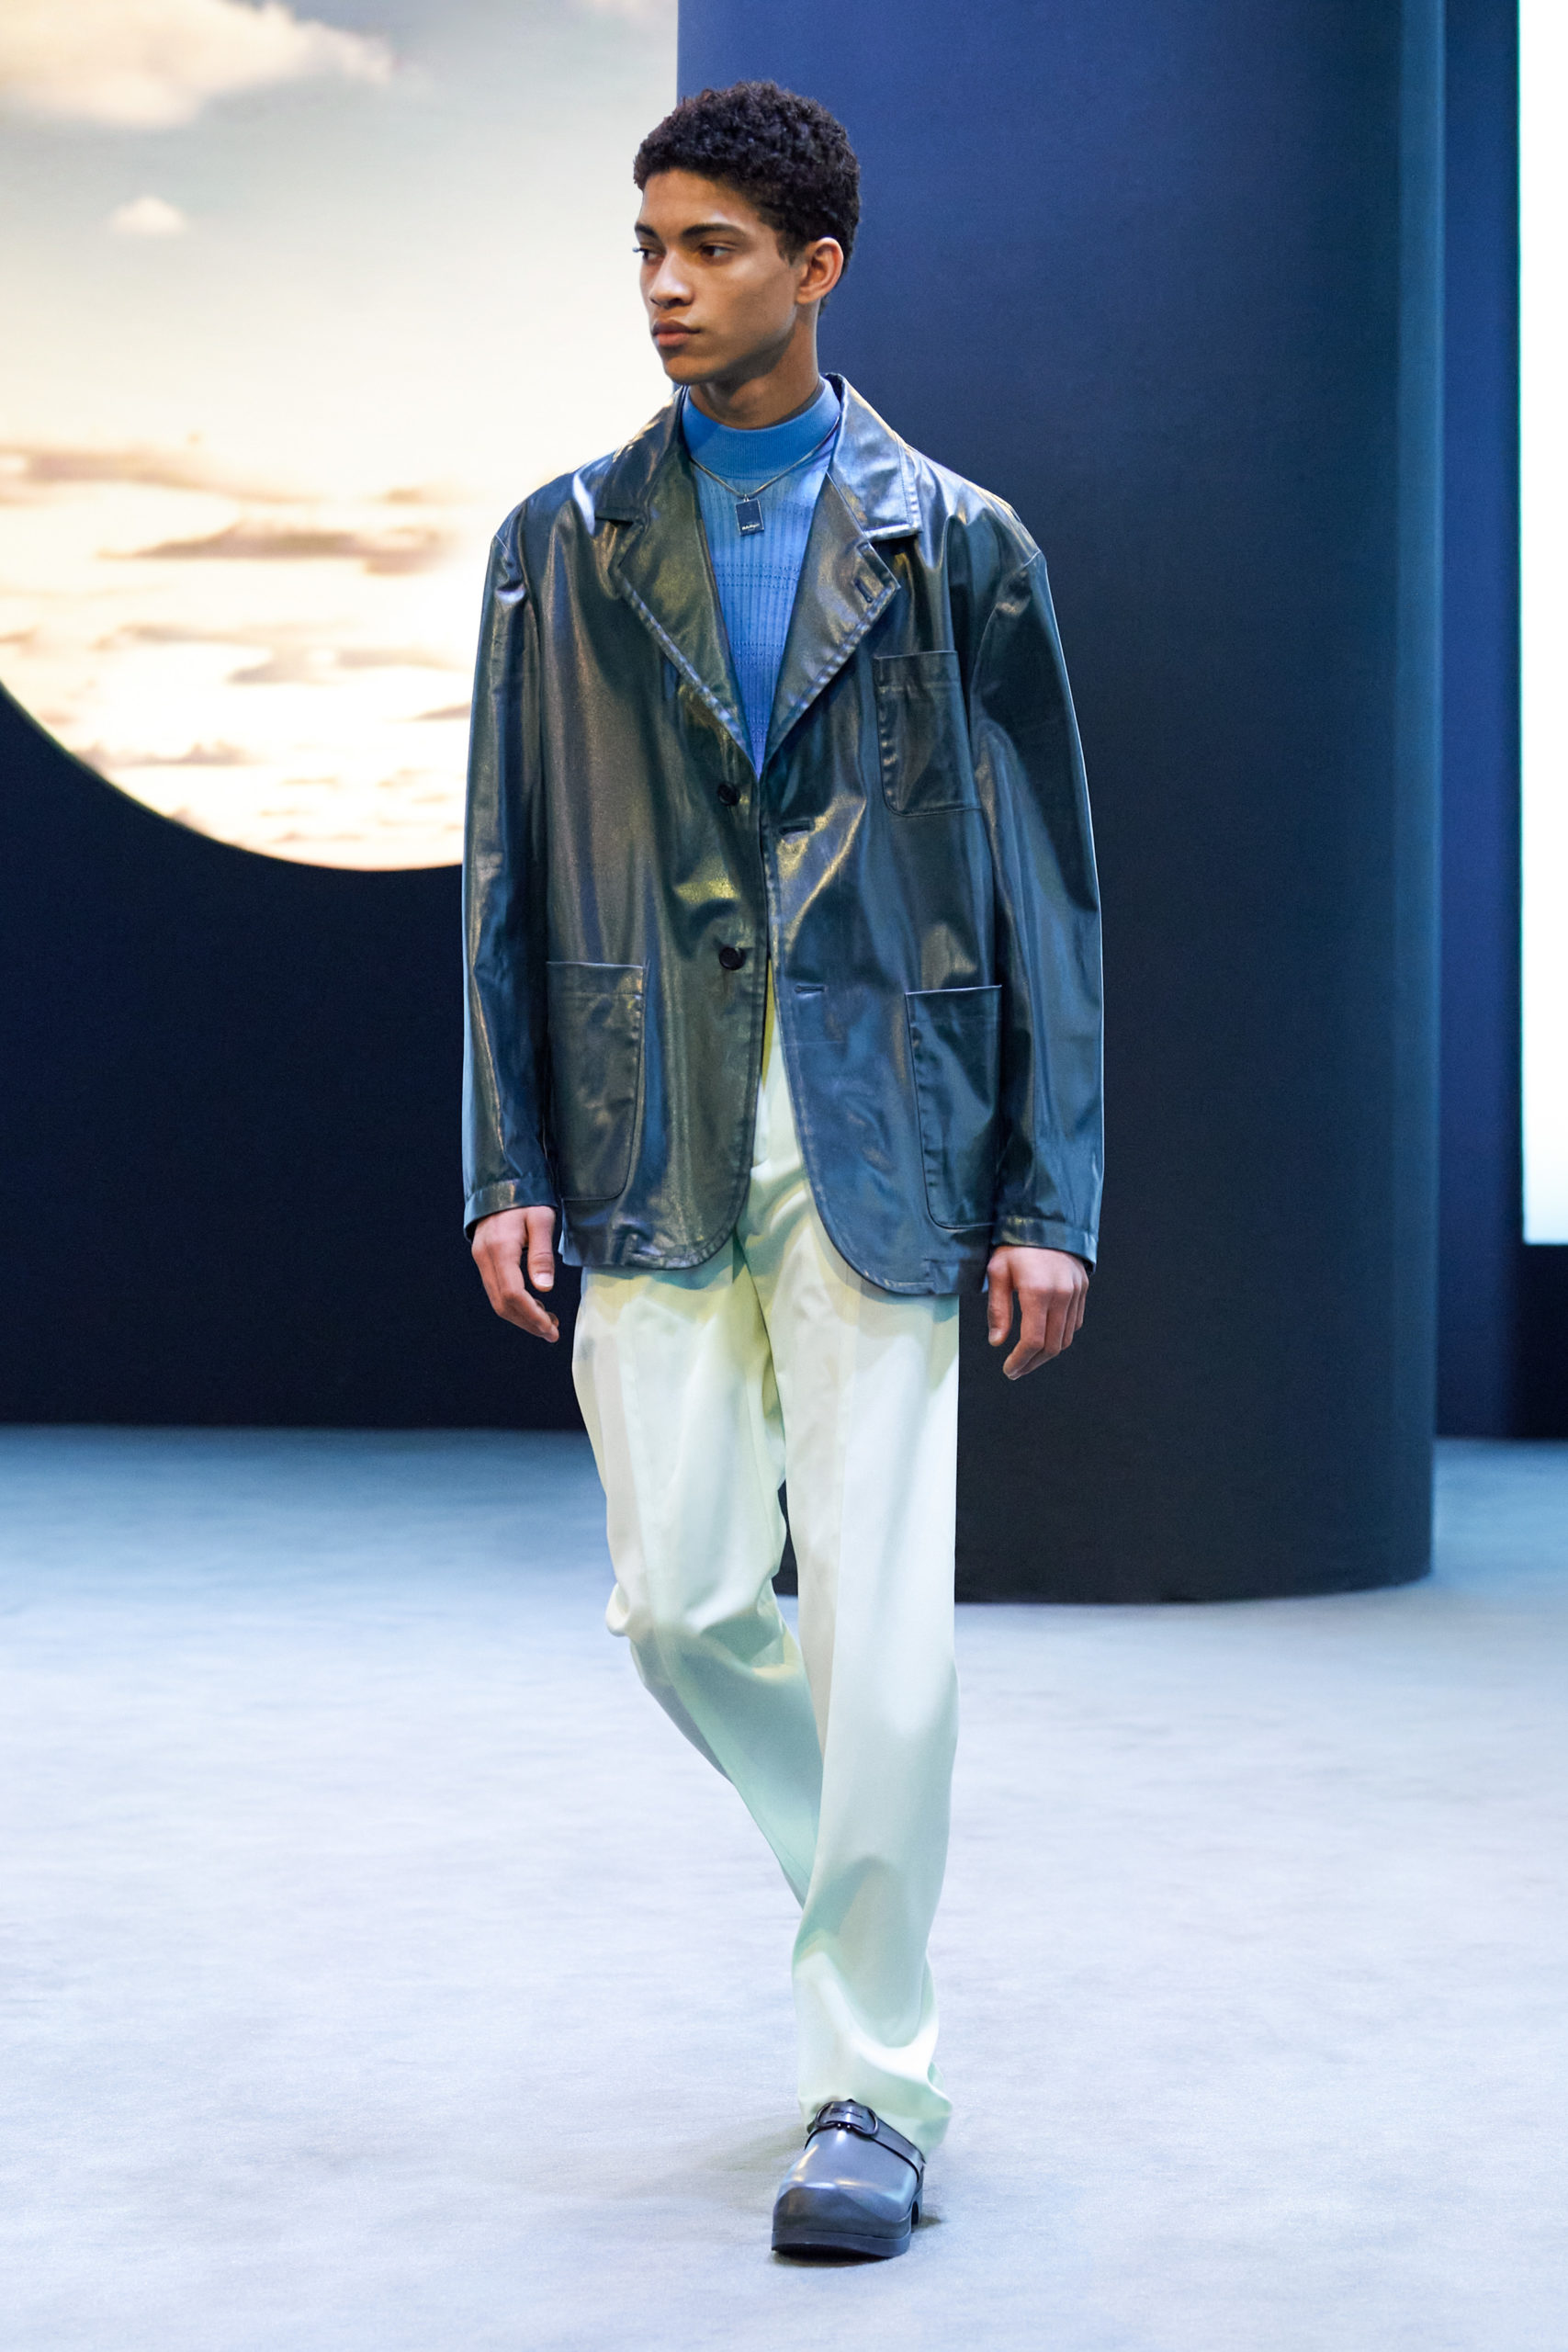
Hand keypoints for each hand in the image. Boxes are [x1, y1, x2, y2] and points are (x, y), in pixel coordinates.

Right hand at [471, 1206, 559, 1341]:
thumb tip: (544, 1289)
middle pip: (503, 1304)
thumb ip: (542, 1255)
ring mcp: (481, 1259)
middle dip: (528, 1322)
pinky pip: (496, 1290)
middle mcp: (486, 1258)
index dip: (532, 1315)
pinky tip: (534, 1305)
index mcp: (501, 1249)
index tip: (551, 1328)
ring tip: (547, 1322)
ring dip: (521, 1316)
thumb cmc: (527, 1200)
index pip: (513, 1294)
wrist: (501, 1184)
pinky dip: (514, 1304)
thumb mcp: (542, 1221)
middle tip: (552, 1332)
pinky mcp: (483, 1259)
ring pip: (497, 1300)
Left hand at [986, 1245, 1087, 1379]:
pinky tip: (1044, 1337)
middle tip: (1017, 1370)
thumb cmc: (1015, 1245)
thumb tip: (997, 1342)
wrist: (1045, 1220)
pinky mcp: (1083, 1289)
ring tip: (1028, 1358)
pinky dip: (1060, 1335)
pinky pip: (1075, 1322)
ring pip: (1067, 1337)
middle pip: (1052, 1345)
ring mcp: (1076, 1292)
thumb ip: (998, 1310)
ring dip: (1047, 1353)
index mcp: (1038, 1291)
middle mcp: (1062, 1294)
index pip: (1033, 1340)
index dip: (1020, 1361)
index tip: (1009, 1370)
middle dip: (1033, 1363)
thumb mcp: (997, 1273)